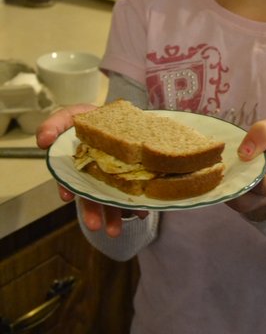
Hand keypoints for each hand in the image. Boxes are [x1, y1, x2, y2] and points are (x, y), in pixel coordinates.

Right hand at [36, 104, 148, 235]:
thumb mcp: (70, 115)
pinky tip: (143, 212)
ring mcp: (113, 178)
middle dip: (92, 211)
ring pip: (111, 200)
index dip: (66, 187)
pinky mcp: (132, 177)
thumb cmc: (92, 118)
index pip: (68, 178)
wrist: (122, 117)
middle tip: (95, 225)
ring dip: (113, 215)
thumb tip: (42, 140)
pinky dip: (138, 204)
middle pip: (90, 196)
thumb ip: (53, 126)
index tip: (67, 196)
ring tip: (115, 230)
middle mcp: (93, 175)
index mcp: (77, 163)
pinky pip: (134, 193)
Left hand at [227, 120, 265, 217]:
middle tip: (224, 166)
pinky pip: (244, 207)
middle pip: (251, 200)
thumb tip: (242, 154)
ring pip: (244, 206)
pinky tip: (229, 179)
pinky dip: (233, 194)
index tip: (239, 159)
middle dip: (232, 183)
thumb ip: (260, 135)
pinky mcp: (262, 208)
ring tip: (225, 172)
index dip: (249, 175)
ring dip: (230, 189)